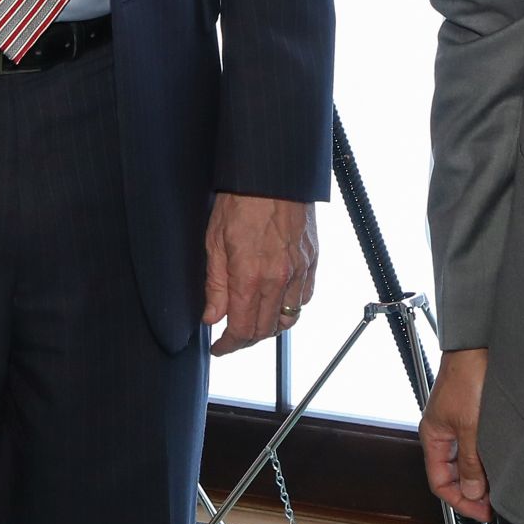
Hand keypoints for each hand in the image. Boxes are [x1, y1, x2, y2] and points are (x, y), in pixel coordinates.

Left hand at [203, 193, 316, 354]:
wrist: (272, 175)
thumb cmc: (240, 201)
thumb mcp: (214, 241)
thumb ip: (214, 285)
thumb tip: (212, 318)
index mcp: (250, 277)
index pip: (242, 330)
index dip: (228, 346)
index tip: (219, 348)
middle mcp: (278, 280)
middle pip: (265, 330)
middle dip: (246, 341)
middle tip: (231, 338)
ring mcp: (299, 271)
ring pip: (288, 319)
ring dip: (270, 328)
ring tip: (254, 323)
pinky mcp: (311, 261)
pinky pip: (305, 298)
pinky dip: (291, 308)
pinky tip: (277, 302)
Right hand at [420, 348, 491, 523]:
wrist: (479, 346)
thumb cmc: (467, 376)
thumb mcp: (470, 425)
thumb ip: (470, 461)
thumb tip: (473, 492)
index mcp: (433, 436)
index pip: (440, 482)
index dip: (461, 501)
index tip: (483, 513)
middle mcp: (443, 433)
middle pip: (452, 475)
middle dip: (472, 492)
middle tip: (495, 504)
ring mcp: (458, 424)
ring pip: (466, 462)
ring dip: (481, 476)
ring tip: (501, 486)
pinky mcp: (473, 415)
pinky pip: (476, 448)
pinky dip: (487, 460)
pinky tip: (501, 463)